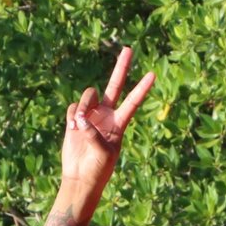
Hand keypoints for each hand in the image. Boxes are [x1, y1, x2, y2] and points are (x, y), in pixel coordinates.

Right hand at [61, 46, 155, 193]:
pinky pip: (73, 108)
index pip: (133, 101)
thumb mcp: (103, 153)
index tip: (153, 74)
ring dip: (83, 106)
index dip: (142, 88)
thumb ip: (93, 133)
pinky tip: (72, 129)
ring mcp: (91, 115)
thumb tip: (81, 119)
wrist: (81, 176)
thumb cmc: (98, 169)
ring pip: (88, 95)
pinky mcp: (75, 118)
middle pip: (115, 85)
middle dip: (122, 67)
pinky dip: (72, 116)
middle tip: (129, 49)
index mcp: (119, 123)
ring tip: (79, 125)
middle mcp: (107, 115)